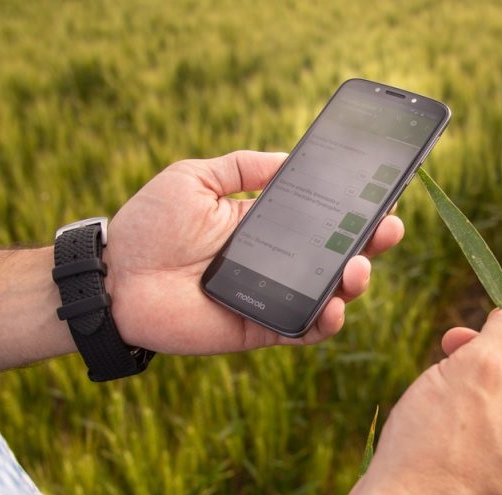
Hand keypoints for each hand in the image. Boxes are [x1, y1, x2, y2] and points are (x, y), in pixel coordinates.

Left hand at [101, 150, 403, 354]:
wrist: (114, 277)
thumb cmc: (149, 224)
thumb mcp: (196, 178)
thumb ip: (244, 167)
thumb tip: (292, 157)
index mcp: (266, 226)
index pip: (323, 220)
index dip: (356, 212)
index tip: (383, 198)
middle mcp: (276, 263)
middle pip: (337, 257)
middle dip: (370, 245)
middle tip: (388, 231)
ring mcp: (272, 297)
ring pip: (329, 295)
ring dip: (354, 284)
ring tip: (357, 270)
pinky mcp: (260, 329)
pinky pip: (303, 330)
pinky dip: (325, 323)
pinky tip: (334, 307)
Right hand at [356, 303, 501, 494]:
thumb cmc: (438, 447)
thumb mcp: (479, 368)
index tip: (483, 320)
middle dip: (490, 362)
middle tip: (451, 345)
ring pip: (501, 412)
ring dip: (470, 387)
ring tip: (436, 383)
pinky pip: (482, 440)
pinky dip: (459, 418)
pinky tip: (428, 417)